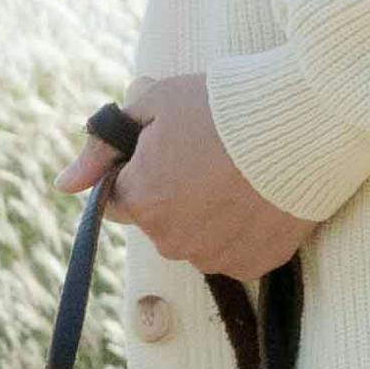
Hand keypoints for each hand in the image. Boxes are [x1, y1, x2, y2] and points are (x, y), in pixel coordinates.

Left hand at [69, 74, 312, 281]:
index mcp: (142, 201)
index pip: (117, 200)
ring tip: (239, 173)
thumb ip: (102, 146)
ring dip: (207, 214)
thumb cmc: (224, 105)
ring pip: (197, 239)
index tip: (167, 150)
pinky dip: (242, 230)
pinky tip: (259, 195)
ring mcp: (216, 257)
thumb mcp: (154, 104)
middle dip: (172, 194)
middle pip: (158, 222)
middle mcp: (173, 240)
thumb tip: (63, 185)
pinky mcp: (256, 264)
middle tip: (209, 155)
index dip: (138, 173)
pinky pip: (235, 251)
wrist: (306, 122)